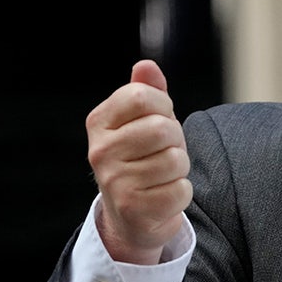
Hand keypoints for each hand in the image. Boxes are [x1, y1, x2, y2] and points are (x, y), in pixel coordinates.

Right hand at [85, 60, 191, 264]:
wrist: (132, 215)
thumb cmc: (143, 158)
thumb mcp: (143, 120)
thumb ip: (147, 91)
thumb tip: (145, 65)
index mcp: (99, 122)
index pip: (141, 96)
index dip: (163, 106)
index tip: (159, 119)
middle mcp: (100, 151)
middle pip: (163, 128)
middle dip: (176, 139)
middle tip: (164, 151)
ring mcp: (115, 182)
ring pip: (175, 159)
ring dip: (180, 168)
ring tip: (163, 174)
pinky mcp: (134, 209)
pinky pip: (181, 189)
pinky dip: (181, 193)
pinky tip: (163, 195)